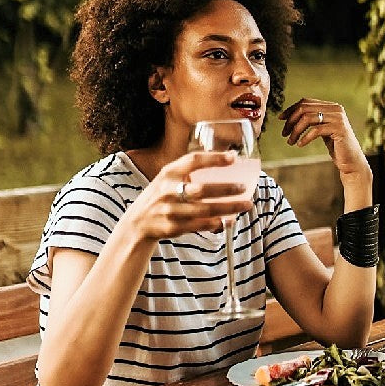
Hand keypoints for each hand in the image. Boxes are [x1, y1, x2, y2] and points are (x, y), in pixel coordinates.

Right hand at [125, 151, 253, 240]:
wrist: (137, 223)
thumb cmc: (161, 195)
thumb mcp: (168, 178)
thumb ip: (189, 171)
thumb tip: (228, 161)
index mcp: (169, 173)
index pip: (192, 161)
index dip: (213, 158)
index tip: (233, 157)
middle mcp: (168, 191)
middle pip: (201, 189)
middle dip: (225, 189)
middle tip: (244, 187)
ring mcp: (170, 210)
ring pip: (204, 210)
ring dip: (228, 208)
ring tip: (247, 205)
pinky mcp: (172, 227)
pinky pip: (200, 226)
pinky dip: (217, 223)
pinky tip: (230, 220)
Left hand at [278, 99, 371, 185]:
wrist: (351, 161)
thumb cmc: (336, 146)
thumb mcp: (323, 129)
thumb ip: (313, 119)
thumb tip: (289, 114)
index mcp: (331, 106)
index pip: (306, 102)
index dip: (291, 109)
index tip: (280, 119)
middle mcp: (336, 109)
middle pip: (305, 109)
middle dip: (291, 121)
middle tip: (284, 134)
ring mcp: (338, 118)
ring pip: (307, 118)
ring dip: (295, 131)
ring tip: (290, 141)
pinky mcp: (339, 129)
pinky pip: (315, 130)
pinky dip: (305, 137)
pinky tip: (300, 145)